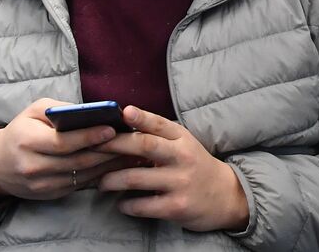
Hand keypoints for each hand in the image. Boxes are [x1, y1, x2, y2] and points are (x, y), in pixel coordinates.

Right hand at [0, 98, 132, 200]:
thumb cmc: (21, 131)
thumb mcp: (35, 111)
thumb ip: (60, 109)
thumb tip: (92, 111)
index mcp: (27, 141)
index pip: (62, 142)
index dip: (88, 136)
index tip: (111, 129)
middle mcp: (33, 166)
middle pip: (76, 160)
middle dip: (106, 151)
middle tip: (132, 141)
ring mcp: (42, 184)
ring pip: (82, 175)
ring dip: (109, 164)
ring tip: (131, 152)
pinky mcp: (50, 194)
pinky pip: (80, 184)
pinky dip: (101, 174)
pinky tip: (118, 164)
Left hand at [97, 106, 247, 232]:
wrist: (224, 196)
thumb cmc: (195, 167)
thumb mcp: (184, 146)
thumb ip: (159, 138)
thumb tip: (121, 129)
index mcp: (183, 139)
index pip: (160, 124)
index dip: (141, 117)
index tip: (123, 111)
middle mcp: (183, 157)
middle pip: (144, 146)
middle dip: (114, 145)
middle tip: (93, 147)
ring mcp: (180, 182)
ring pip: (135, 178)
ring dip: (110, 180)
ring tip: (102, 182)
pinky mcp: (176, 206)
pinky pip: (140, 205)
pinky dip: (125, 204)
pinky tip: (122, 203)